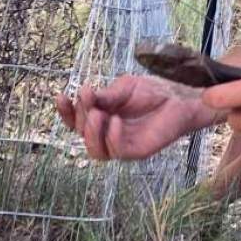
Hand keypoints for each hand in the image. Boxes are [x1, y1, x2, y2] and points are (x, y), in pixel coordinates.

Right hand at [55, 75, 210, 159]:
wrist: (178, 95)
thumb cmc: (152, 91)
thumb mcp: (124, 88)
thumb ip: (105, 96)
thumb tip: (83, 95)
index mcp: (101, 116)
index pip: (76, 121)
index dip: (65, 112)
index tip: (61, 96)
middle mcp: (108, 133)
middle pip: (82, 134)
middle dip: (81, 116)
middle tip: (90, 98)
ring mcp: (121, 144)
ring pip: (96, 151)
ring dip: (92, 133)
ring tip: (98, 114)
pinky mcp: (137, 151)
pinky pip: (117, 152)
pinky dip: (112, 137)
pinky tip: (116, 122)